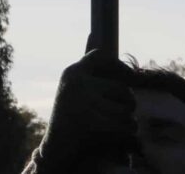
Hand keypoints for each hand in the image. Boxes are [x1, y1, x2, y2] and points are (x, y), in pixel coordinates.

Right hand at [38, 49, 136, 170]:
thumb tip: (92, 32)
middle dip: (127, 101)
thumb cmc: (68, 117)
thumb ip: (86, 65)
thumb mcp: (74, 87)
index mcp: (72, 73)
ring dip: (129, 119)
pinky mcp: (90, 122)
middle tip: (126, 111)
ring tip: (124, 125)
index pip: (101, 57)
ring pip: (125, 106)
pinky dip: (128, 131)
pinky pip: (123, 124)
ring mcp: (83, 102)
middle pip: (120, 86)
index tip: (128, 77)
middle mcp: (77, 83)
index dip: (119, 66)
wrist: (54, 152)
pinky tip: (124, 135)